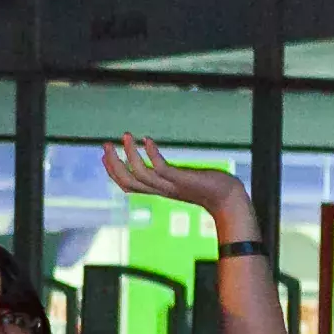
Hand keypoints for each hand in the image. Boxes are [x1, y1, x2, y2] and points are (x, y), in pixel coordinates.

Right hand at [99, 135, 253, 226]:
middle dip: (113, 163)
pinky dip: (151, 154)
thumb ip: (172, 175)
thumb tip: (166, 167)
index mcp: (159, 190)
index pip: (127, 185)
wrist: (228, 198)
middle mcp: (161, 190)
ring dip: (129, 154)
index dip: (113, 171)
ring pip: (140, 175)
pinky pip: (160, 168)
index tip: (105, 154)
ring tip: (125, 135)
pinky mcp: (182, 180)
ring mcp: (170, 186)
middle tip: (105, 144)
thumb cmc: (210, 188)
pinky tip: (147, 139)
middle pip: (127, 181)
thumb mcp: (185, 180)